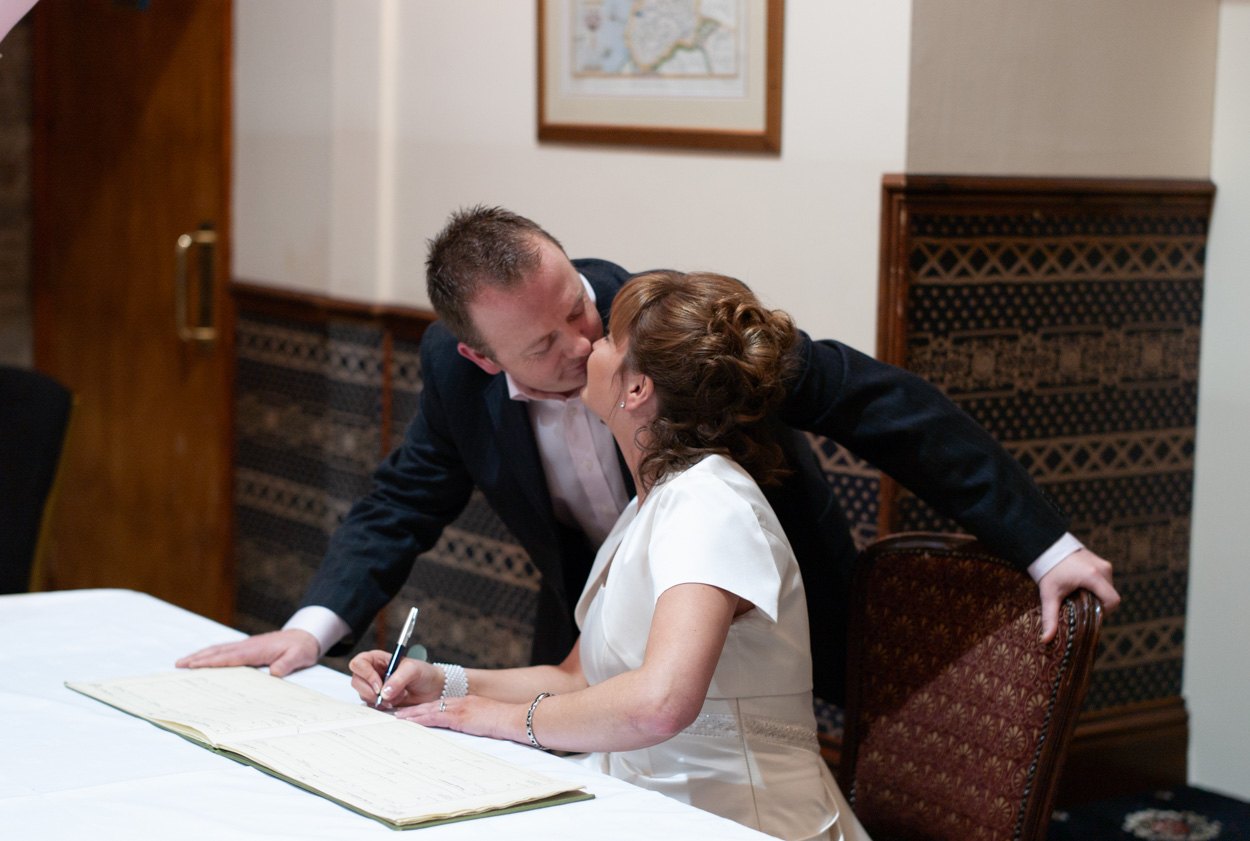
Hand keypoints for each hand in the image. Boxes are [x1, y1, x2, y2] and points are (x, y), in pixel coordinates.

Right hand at [175, 629, 319, 677]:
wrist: (306, 635)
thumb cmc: (302, 648)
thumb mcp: (299, 657)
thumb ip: (288, 664)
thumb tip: (275, 673)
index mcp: (257, 650)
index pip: (230, 657)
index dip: (211, 662)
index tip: (193, 665)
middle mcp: (248, 645)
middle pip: (218, 652)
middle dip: (198, 658)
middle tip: (178, 665)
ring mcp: (246, 645)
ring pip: (219, 650)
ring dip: (201, 655)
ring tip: (183, 662)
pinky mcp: (247, 647)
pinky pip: (225, 651)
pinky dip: (211, 654)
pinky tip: (203, 659)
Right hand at [349, 651, 443, 708]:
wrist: (432, 688)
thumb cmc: (423, 673)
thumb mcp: (413, 670)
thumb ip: (399, 678)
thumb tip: (384, 692)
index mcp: (377, 659)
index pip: (359, 663)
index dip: (366, 675)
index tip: (380, 685)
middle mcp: (372, 672)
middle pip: (356, 681)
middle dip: (370, 691)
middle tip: (386, 696)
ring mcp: (374, 686)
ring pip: (362, 695)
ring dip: (379, 699)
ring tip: (398, 696)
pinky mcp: (378, 699)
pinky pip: (371, 705)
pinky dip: (382, 706)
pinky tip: (395, 702)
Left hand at [395, 695, 524, 742]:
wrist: (514, 719)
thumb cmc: (506, 722)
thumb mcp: (487, 720)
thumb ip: (476, 722)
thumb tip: (469, 730)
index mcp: (467, 703)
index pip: (441, 704)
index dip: (426, 708)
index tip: (413, 711)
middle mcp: (460, 702)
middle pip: (431, 704)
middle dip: (414, 709)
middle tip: (397, 712)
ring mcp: (459, 708)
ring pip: (429, 709)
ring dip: (412, 714)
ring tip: (398, 717)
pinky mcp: (459, 716)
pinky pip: (435, 717)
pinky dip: (421, 719)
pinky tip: (411, 722)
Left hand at [1038, 548, 1119, 641]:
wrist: (1047, 546)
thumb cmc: (1048, 570)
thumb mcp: (1049, 595)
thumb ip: (1050, 617)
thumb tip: (1045, 640)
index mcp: (1093, 576)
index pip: (1113, 601)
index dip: (1105, 613)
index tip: (1090, 616)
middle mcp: (1103, 569)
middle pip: (1111, 596)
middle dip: (1100, 606)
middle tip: (1083, 609)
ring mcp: (1104, 564)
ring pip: (1109, 589)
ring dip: (1098, 596)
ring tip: (1080, 598)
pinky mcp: (1102, 562)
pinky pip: (1106, 581)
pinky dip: (1098, 588)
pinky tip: (1082, 590)